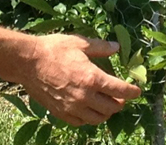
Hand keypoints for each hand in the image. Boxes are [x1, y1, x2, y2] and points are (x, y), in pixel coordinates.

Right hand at [21, 34, 142, 125]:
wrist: (27, 62)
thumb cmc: (54, 49)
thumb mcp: (80, 43)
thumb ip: (101, 48)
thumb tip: (117, 47)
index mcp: (92, 78)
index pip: (120, 90)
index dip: (132, 91)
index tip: (137, 91)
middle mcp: (85, 96)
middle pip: (111, 108)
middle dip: (120, 103)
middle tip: (120, 97)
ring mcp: (72, 107)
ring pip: (97, 118)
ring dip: (106, 113)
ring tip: (106, 104)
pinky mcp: (61, 113)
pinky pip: (81, 122)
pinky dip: (89, 118)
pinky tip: (88, 110)